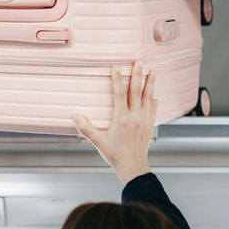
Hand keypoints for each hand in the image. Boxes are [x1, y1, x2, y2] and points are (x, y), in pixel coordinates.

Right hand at [73, 61, 157, 185]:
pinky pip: (153, 109)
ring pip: (148, 97)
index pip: (120, 94)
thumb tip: (74, 116)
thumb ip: (85, 128)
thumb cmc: (115, 155)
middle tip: (139, 61)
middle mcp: (135, 117)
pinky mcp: (149, 126)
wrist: (133, 167)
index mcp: (122, 119)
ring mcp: (144, 121)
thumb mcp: (98, 142)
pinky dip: (153, 100)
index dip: (117, 79)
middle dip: (137, 74)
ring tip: (152, 70)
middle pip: (136, 91)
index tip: (115, 67)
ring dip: (150, 83)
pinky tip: (154, 94)